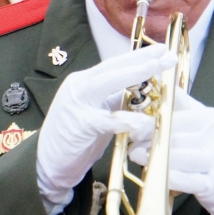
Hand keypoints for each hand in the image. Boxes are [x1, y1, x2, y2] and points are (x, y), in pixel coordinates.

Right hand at [36, 45, 174, 213]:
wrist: (47, 163)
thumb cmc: (74, 139)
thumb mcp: (97, 113)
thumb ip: (114, 100)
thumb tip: (141, 91)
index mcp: (84, 82)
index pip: (115, 65)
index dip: (139, 56)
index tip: (162, 51)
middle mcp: (79, 87)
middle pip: (113, 67)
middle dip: (142, 59)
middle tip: (167, 54)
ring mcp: (77, 103)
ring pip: (107, 83)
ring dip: (134, 75)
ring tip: (156, 70)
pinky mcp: (79, 125)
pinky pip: (105, 119)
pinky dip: (125, 119)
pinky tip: (143, 120)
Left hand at [129, 90, 213, 214]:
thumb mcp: (206, 119)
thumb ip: (183, 104)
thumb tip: (164, 84)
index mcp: (212, 119)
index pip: (176, 119)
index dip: (151, 124)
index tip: (134, 126)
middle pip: (173, 138)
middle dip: (147, 141)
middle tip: (131, 143)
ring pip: (176, 158)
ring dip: (152, 158)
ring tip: (136, 156)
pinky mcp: (210, 185)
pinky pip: (183, 180)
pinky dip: (165, 176)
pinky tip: (153, 173)